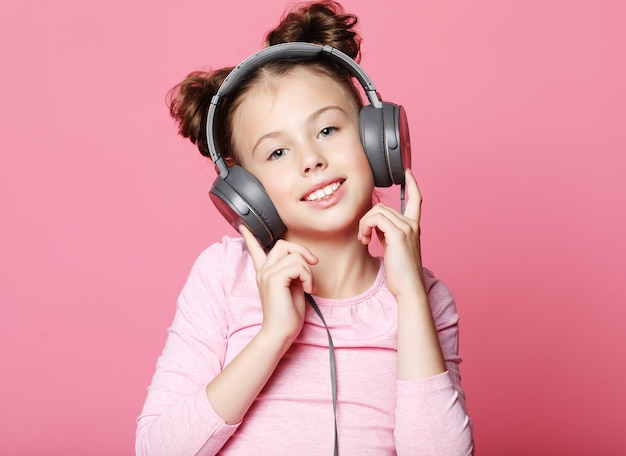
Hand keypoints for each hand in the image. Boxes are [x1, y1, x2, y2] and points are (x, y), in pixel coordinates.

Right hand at [240, 226, 318, 342]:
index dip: (250, 237)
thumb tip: (304, 261)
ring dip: (308, 270)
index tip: (243, 226)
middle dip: (302, 251)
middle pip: (283, 244)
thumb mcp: (293, 287)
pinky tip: (309, 289)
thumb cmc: (288, 315)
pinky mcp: (274, 279)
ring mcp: (267, 274)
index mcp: (265, 273)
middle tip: (313, 264)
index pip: (255, 250)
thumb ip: (294, 272)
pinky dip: (308, 277)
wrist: (281, 333)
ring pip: (294, 255)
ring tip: (310, 286)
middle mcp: (263, 271)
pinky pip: (298, 266)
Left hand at [358, 169, 423, 297]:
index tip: (407, 173)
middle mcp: (412, 224)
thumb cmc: (400, 273)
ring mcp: (406, 228)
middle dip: (367, 219)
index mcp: (413, 227)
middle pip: (382, 207)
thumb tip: (375, 225)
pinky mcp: (398, 234)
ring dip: (364, 224)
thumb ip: (388, 234)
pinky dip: (365, 227)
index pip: (416, 199)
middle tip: (364, 236)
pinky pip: (375, 218)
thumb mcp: (394, 248)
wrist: (408, 288)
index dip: (412, 184)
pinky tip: (365, 240)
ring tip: (364, 240)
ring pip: (377, 211)